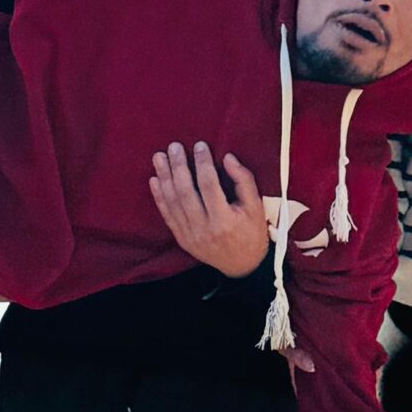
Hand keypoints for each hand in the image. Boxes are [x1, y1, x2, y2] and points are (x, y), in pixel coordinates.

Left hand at [148, 142, 269, 276]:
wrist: (242, 267)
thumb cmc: (252, 233)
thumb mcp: (256, 207)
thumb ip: (244, 180)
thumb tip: (227, 157)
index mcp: (225, 220)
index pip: (209, 186)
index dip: (203, 163)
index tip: (200, 145)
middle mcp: (204, 229)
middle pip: (186, 192)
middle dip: (178, 167)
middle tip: (174, 146)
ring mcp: (190, 236)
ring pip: (173, 202)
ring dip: (164, 177)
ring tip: (159, 157)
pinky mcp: (182, 239)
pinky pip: (167, 216)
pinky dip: (159, 197)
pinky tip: (154, 179)